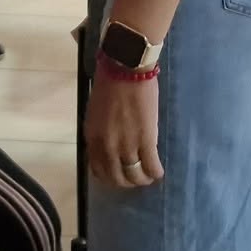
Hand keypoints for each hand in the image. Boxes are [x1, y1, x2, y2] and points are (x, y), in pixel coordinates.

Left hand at [86, 69, 162, 189]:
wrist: (125, 69)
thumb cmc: (110, 83)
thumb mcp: (96, 111)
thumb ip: (100, 131)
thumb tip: (108, 143)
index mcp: (92, 137)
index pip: (98, 169)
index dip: (110, 177)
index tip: (118, 175)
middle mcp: (107, 147)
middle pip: (117, 177)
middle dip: (127, 182)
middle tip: (135, 178)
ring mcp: (126, 146)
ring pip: (135, 175)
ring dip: (142, 179)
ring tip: (149, 176)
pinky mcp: (146, 141)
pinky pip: (151, 166)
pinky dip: (156, 172)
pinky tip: (159, 171)